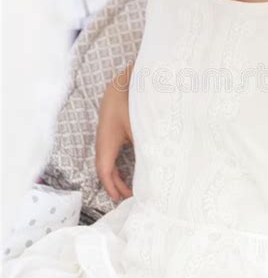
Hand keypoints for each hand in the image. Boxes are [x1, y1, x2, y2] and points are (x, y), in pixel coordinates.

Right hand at [95, 64, 133, 202]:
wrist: (127, 79)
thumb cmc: (133, 102)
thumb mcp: (141, 128)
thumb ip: (145, 148)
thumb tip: (154, 168)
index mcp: (107, 142)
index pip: (104, 171)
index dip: (112, 187)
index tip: (123, 198)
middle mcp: (103, 140)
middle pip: (105, 168)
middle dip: (115, 184)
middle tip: (129, 197)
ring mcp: (106, 134)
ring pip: (108, 160)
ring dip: (117, 174)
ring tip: (130, 187)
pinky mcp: (112, 129)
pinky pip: (112, 152)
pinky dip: (119, 164)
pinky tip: (130, 167)